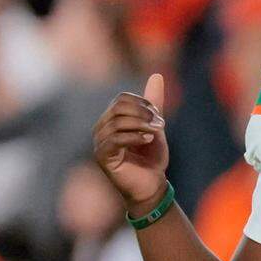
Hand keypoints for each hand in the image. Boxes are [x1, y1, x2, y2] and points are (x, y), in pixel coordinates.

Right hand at [93, 74, 168, 213]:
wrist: (151, 185)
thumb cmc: (151, 158)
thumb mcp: (156, 126)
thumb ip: (154, 103)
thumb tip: (157, 75)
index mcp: (112, 120)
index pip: (121, 99)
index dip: (142, 103)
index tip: (159, 116)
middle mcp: (101, 129)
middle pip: (118, 108)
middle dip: (143, 113)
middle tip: (161, 124)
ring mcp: (99, 143)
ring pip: (117, 122)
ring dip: (141, 125)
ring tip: (156, 133)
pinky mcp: (102, 157)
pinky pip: (114, 139)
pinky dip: (134, 137)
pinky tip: (147, 140)